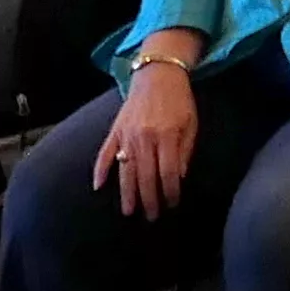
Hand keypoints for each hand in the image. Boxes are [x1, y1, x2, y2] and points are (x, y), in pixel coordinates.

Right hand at [94, 57, 199, 216]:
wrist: (157, 73)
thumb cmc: (179, 100)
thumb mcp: (191, 124)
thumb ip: (185, 151)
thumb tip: (180, 178)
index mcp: (166, 135)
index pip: (169, 172)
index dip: (171, 191)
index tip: (173, 204)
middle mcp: (144, 137)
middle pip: (146, 176)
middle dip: (150, 200)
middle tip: (152, 217)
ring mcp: (127, 134)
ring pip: (126, 170)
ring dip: (127, 193)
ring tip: (129, 212)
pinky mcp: (115, 130)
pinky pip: (105, 153)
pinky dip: (100, 169)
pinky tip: (98, 186)